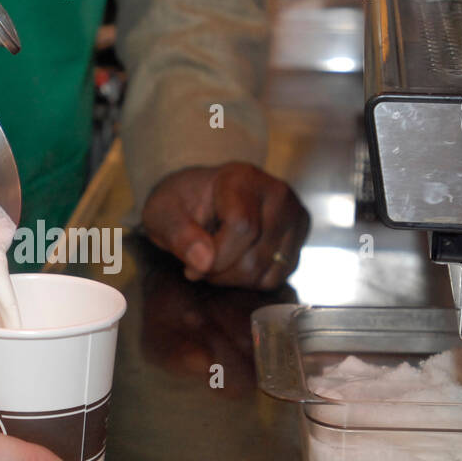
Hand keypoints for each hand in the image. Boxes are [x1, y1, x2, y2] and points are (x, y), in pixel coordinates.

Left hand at [141, 162, 309, 289]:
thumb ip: (178, 235)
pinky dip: (249, 282)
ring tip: (215, 261)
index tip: (190, 267)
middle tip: (199, 265)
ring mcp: (294, 218)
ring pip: (267, 272)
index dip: (216, 256)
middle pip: (255, 257)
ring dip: (233, 279)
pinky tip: (233, 264)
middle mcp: (278, 194)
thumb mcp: (163, 214)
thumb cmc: (181, 203)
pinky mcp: (298, 241)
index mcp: (243, 178)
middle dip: (220, 273)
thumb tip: (204, 262)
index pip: (242, 227)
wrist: (202, 199)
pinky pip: (275, 279)